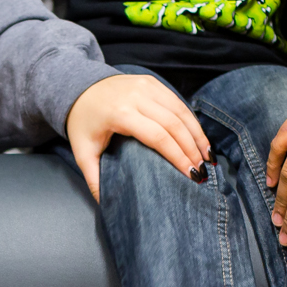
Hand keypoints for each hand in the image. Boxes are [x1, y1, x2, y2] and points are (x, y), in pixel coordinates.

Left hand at [65, 73, 211, 201]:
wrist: (79, 87)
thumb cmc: (84, 123)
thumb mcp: (83, 152)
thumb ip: (94, 178)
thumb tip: (107, 204)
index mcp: (120, 113)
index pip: (158, 136)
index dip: (178, 156)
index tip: (191, 176)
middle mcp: (136, 95)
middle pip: (174, 124)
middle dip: (192, 149)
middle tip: (203, 172)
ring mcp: (146, 85)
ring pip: (180, 111)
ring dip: (197, 135)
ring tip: (207, 158)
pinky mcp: (152, 82)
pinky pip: (177, 102)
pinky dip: (191, 121)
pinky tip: (199, 139)